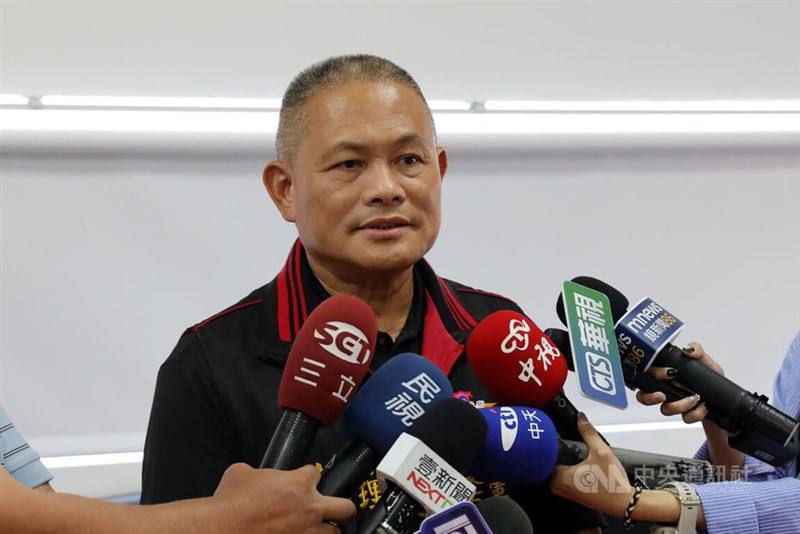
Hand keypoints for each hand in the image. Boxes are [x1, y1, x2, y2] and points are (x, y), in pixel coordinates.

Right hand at [214, 464, 355, 533]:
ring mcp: (307, 533)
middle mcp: (310, 508)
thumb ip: (258, 472)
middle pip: (345, 507)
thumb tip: (254, 475)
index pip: (315, 473)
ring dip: (326, 529)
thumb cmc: (232, 502)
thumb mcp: (242, 472)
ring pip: (334, 533)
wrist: (223, 529)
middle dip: (341, 507)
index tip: (302, 481)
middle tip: (333, 509)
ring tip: (317, 530)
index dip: (308, 476)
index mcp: (299, 484)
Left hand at [549, 413, 632, 517]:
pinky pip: (564, 476)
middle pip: (552, 460)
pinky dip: (572, 469)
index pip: (547, 453)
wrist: (624, 503)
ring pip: (558, 468)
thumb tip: (580, 419)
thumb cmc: (613, 485)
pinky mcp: (570, 493)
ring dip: (568, 460)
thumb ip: (588, 432)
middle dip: (563, 452)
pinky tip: (586, 468)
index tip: (562, 437)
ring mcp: (564, 491)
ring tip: (585, 462)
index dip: (554, 442)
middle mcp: (558, 486)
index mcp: (560, 478)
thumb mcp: (601, 452)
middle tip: (580, 452)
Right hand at [636, 342, 721, 423]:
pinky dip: (695, 413)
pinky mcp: (685, 414)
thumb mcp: (705, 360)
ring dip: (678, 406)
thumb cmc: (710, 378)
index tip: (668, 373)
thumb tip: (688, 350)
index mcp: (665, 374)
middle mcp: (666, 389)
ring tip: (693, 399)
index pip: (647, 373)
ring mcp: (674, 403)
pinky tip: (703, 406)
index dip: (652, 375)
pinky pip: (685, 418)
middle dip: (651, 397)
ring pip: (664, 410)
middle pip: (643, 396)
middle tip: (663, 394)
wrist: (723, 397)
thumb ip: (697, 350)